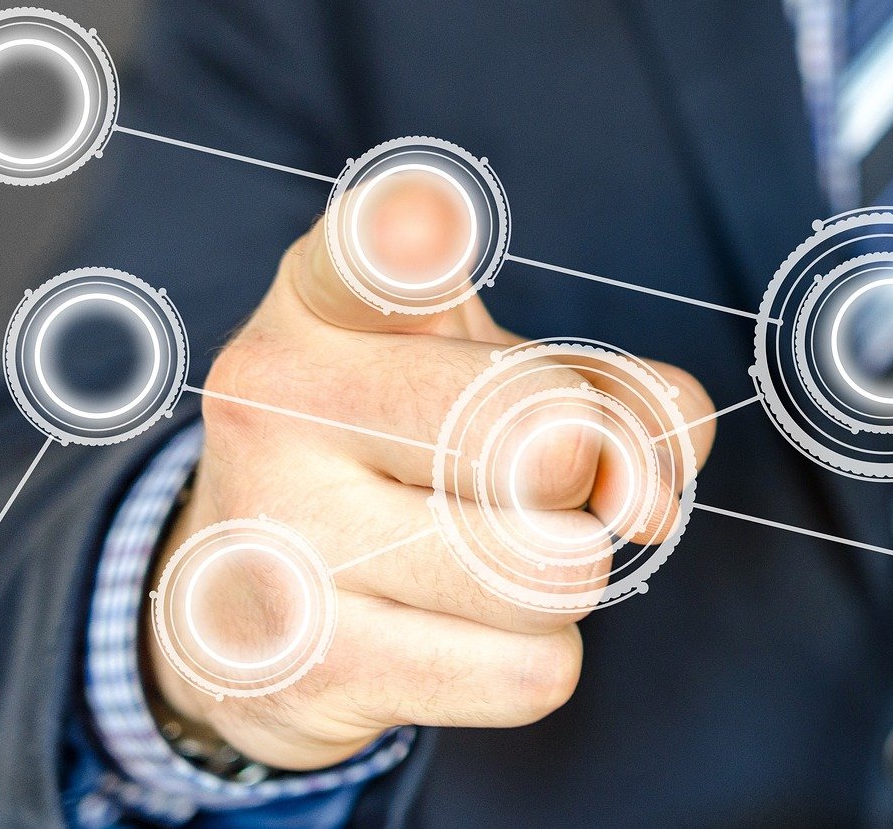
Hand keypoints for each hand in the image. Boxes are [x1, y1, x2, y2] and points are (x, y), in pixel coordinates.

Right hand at [144, 179, 714, 770]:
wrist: (239, 608)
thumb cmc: (402, 456)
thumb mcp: (492, 376)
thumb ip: (615, 391)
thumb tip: (653, 493)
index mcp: (327, 303)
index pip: (374, 252)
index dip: (415, 233)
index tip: (429, 222)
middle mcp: (280, 398)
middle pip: (547, 436)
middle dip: (593, 477)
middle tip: (549, 488)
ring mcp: (278, 536)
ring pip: (554, 573)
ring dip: (568, 580)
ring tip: (491, 563)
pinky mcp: (308, 666)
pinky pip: (532, 671)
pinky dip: (538, 662)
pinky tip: (463, 637)